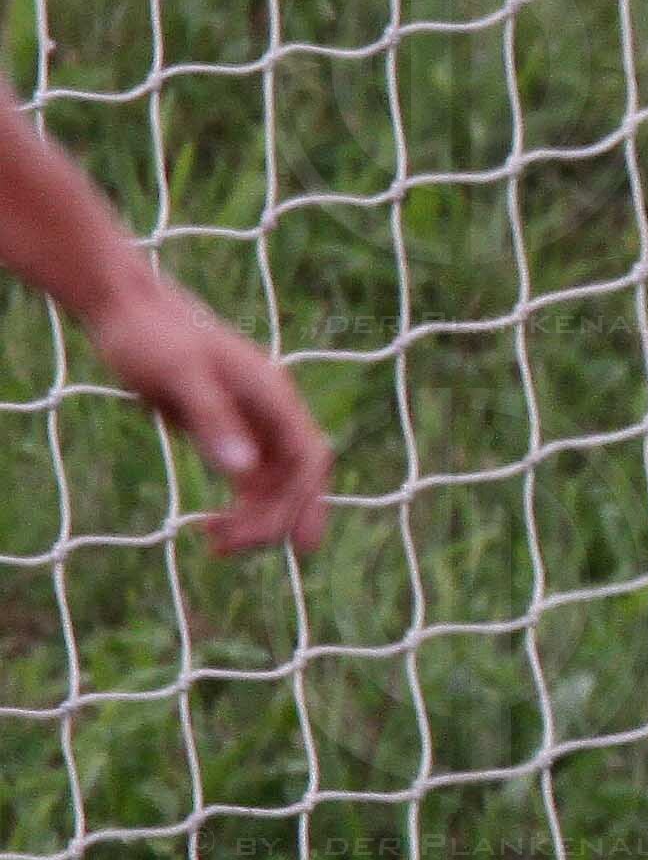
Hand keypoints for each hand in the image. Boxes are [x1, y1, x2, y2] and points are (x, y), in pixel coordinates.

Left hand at [83, 276, 331, 554]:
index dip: (308, 501)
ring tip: (214, 545)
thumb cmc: (151, 335)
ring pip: (273, 484)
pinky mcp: (225, 430)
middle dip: (275, 518)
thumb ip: (213, 420)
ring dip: (255, 518)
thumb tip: (243, 471)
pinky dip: (237, 507)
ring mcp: (250, 422)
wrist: (126, 310)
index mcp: (272, 396)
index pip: (307, 457)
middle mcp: (270, 412)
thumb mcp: (180, 375)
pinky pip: (247, 480)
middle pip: (296, 478)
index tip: (299, 545)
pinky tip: (209, 527)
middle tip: (229, 549)